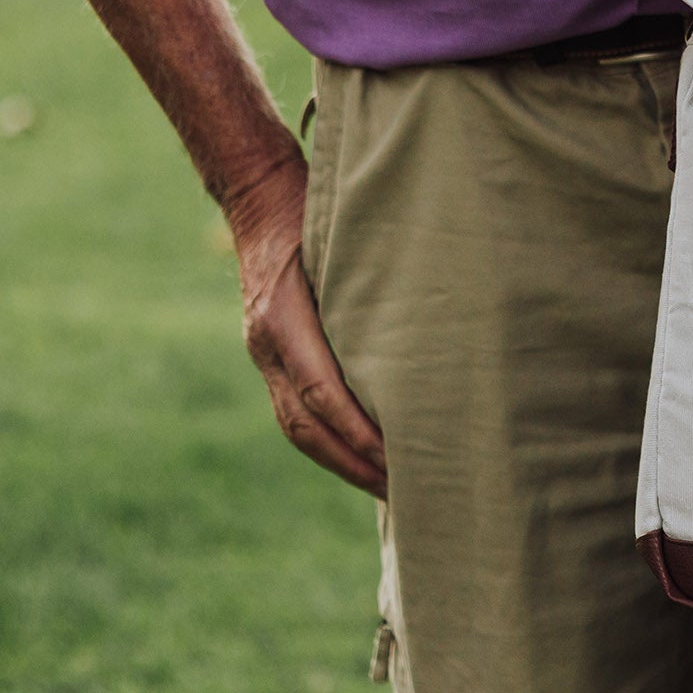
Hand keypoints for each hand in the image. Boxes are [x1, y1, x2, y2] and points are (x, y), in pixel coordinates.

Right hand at [230, 178, 386, 494]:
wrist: (260, 201)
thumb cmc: (315, 211)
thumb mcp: (345, 236)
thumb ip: (377, 283)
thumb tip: (432, 332)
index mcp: (281, 317)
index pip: (318, 391)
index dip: (357, 431)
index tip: (396, 459)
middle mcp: (267, 343)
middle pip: (305, 426)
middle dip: (353, 464)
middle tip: (404, 491)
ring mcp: (264, 355)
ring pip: (298, 428)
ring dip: (343, 463)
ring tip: (390, 488)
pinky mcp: (271, 359)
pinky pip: (295, 413)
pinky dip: (330, 443)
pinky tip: (364, 458)